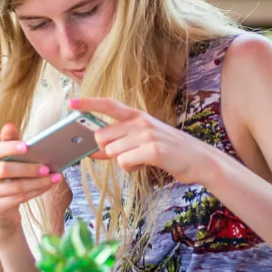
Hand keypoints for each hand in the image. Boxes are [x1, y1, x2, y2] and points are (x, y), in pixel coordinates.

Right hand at [0, 123, 62, 229]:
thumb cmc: (5, 178)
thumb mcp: (7, 158)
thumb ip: (9, 142)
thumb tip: (9, 125)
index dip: (9, 148)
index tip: (27, 147)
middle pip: (3, 170)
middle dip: (28, 169)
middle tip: (47, 168)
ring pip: (14, 187)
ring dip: (37, 183)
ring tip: (53, 178)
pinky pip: (16, 200)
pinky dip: (34, 193)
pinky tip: (44, 188)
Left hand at [69, 98, 223, 183]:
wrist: (200, 160)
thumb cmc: (169, 151)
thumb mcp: (143, 142)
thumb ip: (118, 143)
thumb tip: (92, 151)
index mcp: (137, 116)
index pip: (108, 105)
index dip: (88, 104)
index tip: (71, 103)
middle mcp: (140, 122)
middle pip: (102, 136)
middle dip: (107, 150)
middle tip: (127, 154)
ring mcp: (147, 134)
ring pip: (112, 152)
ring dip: (123, 161)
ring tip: (141, 159)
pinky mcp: (152, 150)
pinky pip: (124, 162)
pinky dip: (131, 168)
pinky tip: (144, 165)